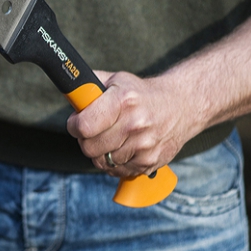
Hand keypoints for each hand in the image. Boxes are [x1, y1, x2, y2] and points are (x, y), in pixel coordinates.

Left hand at [66, 70, 199, 177]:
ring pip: (102, 161)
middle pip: (90, 147)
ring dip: (101, 152)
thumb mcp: (116, 79)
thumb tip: (69, 93)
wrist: (181, 105)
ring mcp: (144, 145)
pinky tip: (122, 148)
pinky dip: (115, 163)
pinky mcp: (150, 162)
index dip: (74, 126)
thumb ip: (89, 85)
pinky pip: (118, 171)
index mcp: (124, 100)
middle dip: (85, 140)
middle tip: (92, 131)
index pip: (84, 125)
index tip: (76, 123)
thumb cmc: (141, 93)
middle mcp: (135, 124)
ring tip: (110, 138)